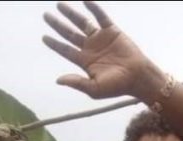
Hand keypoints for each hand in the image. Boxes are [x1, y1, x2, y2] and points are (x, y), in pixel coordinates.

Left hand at [43, 2, 158, 99]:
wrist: (138, 77)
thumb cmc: (117, 86)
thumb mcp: (95, 89)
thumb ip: (77, 83)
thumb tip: (58, 80)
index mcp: (85, 61)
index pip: (65, 50)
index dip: (54, 43)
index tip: (44, 37)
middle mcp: (90, 48)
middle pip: (70, 34)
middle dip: (57, 25)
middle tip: (46, 16)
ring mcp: (101, 38)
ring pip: (82, 23)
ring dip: (71, 14)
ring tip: (60, 4)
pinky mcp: (112, 31)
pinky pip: (101, 17)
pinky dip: (93, 8)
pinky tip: (85, 0)